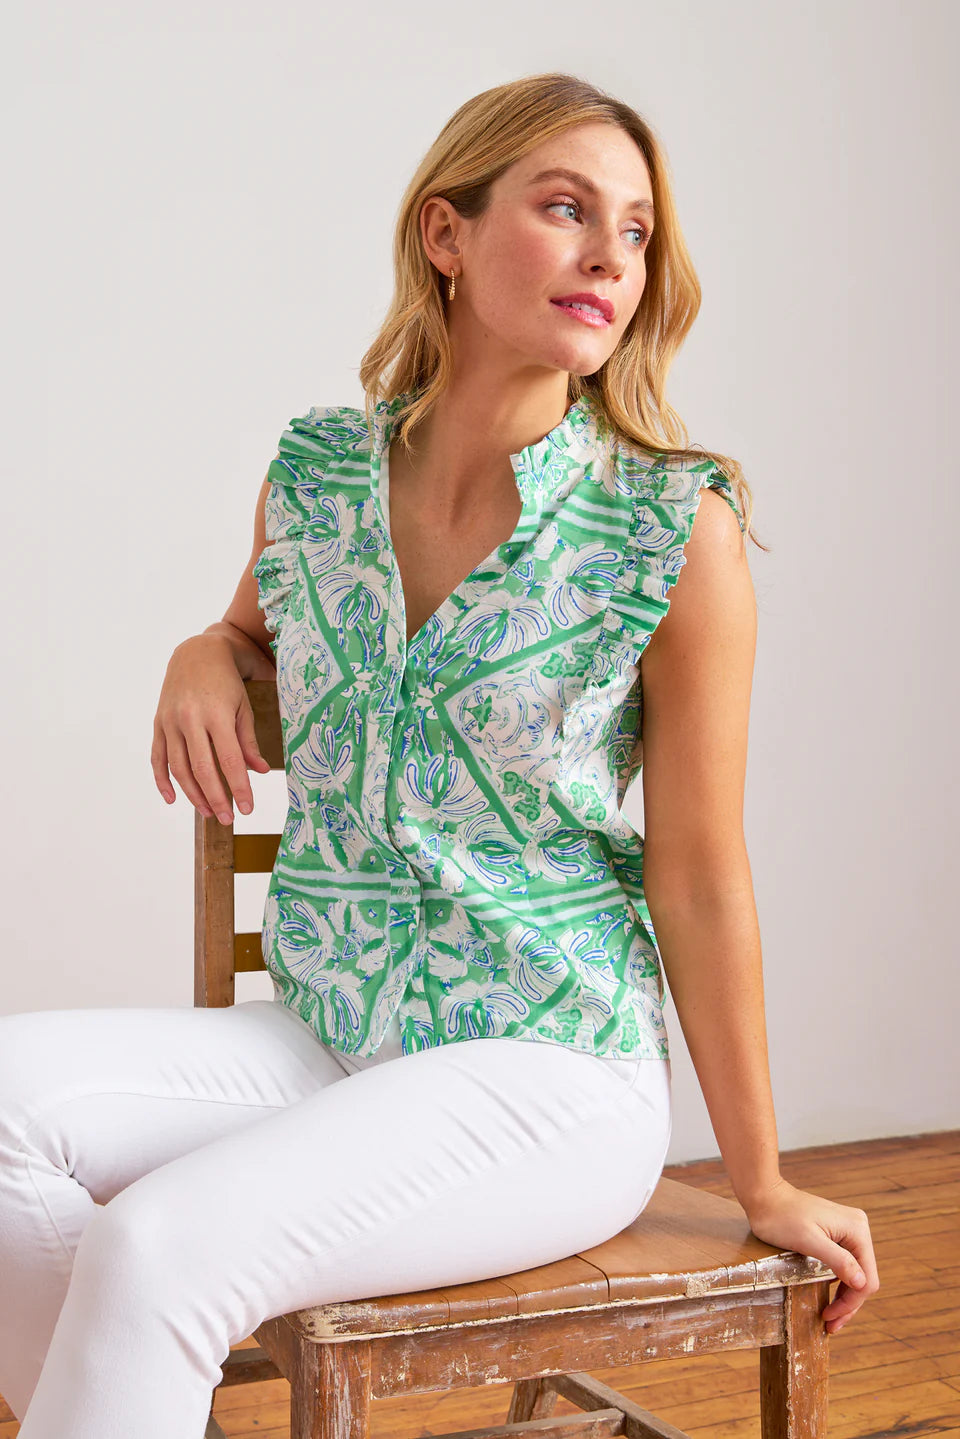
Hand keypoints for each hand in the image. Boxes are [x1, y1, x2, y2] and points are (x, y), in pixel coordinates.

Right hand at [151, 634, 272, 823]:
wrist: (197, 653)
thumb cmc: (227, 682)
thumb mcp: (244, 708)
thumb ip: (248, 742)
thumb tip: (259, 772)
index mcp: (217, 714)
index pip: (229, 761)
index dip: (239, 788)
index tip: (249, 808)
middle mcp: (190, 719)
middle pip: (202, 769)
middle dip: (216, 798)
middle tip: (229, 819)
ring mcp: (170, 722)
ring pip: (179, 768)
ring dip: (193, 795)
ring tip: (209, 812)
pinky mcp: (158, 723)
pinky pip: (157, 758)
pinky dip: (162, 780)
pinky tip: (173, 799)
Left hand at [744, 1177, 878, 1334]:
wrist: (764, 1195)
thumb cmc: (781, 1217)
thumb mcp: (808, 1242)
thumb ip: (838, 1261)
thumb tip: (862, 1284)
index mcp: (857, 1230)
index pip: (867, 1278)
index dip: (851, 1303)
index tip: (830, 1318)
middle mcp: (858, 1228)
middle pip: (863, 1277)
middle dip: (848, 1304)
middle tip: (830, 1325)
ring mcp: (848, 1231)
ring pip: (855, 1273)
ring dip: (845, 1296)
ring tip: (830, 1317)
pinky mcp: (836, 1234)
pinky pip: (844, 1264)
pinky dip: (838, 1283)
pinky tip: (829, 1295)